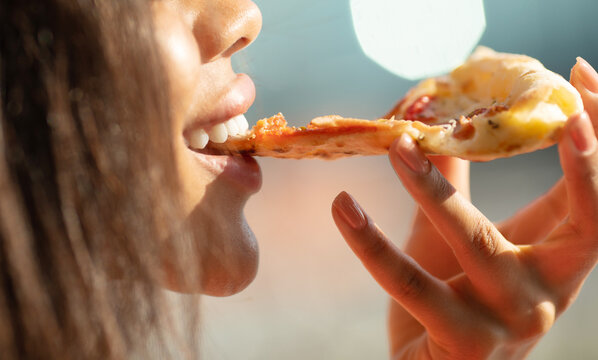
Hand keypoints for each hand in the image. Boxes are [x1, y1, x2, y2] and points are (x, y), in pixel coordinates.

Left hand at [331, 58, 597, 358]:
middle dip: (585, 164)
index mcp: (557, 257)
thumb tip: (437, 120)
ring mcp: (511, 320)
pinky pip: (411, 284)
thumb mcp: (460, 238)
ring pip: (477, 242)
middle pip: (587, 223)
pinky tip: (342, 206)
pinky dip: (371, 242)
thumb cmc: (454, 300)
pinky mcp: (464, 344)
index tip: (583, 80)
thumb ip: (456, 182)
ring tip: (394, 145)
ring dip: (433, 188)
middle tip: (561, 111)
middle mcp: (549, 290)